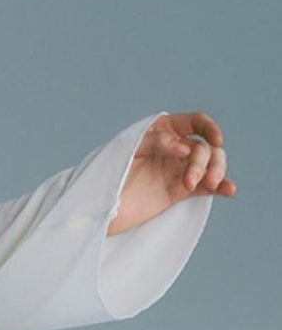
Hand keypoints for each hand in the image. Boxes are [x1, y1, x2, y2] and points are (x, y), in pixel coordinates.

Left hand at [107, 111, 235, 234]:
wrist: (99, 207)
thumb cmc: (108, 172)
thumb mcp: (128, 150)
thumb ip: (155, 143)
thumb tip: (184, 147)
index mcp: (164, 131)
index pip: (195, 123)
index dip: (209, 128)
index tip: (216, 139)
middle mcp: (176, 148)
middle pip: (204, 148)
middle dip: (202, 162)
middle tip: (190, 181)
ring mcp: (179, 169)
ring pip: (210, 165)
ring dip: (215, 172)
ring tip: (211, 185)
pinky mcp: (181, 191)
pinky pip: (207, 186)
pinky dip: (221, 186)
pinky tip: (230, 190)